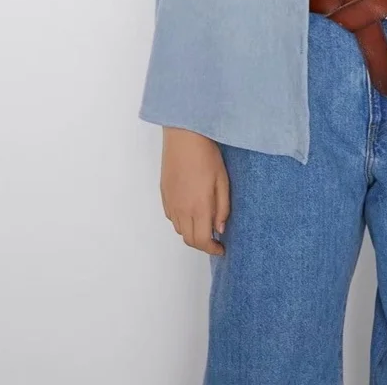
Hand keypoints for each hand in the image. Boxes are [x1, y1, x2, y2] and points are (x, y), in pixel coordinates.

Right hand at [160, 127, 229, 254]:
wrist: (184, 137)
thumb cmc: (207, 155)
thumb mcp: (223, 181)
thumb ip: (222, 207)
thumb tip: (220, 228)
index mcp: (198, 207)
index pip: (202, 240)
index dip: (212, 249)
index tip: (221, 249)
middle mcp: (181, 209)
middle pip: (189, 239)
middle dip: (202, 244)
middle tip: (215, 239)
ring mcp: (170, 202)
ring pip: (179, 229)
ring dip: (192, 232)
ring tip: (205, 222)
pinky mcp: (164, 194)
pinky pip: (172, 217)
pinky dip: (182, 220)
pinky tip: (192, 210)